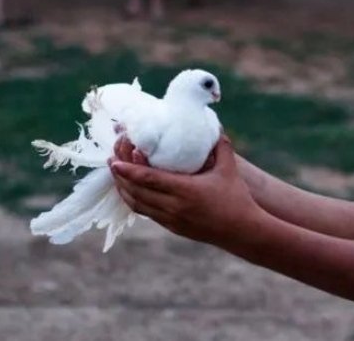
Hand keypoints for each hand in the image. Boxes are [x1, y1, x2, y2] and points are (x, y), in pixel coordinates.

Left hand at [108, 136, 258, 244]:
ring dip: (124, 189)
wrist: (241, 231)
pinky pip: (146, 212)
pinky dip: (134, 200)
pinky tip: (131, 189)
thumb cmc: (236, 198)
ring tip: (117, 174)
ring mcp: (171, 220)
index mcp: (185, 191)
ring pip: (138, 205)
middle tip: (112, 160)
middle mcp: (174, 207)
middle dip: (121, 177)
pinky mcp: (172, 227)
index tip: (115, 161)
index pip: (149, 180)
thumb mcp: (229, 168)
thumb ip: (220, 144)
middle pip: (137, 192)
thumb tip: (213, 123)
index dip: (129, 171)